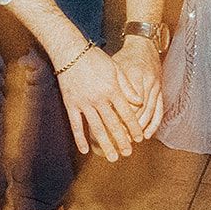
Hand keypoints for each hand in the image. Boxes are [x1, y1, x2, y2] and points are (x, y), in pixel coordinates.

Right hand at [56, 46, 143, 161]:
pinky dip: (80, 138)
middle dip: (121, 140)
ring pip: (96, 128)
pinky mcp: (71, 104)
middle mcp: (99, 99)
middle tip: (128, 153)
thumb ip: (127, 86)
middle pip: (113, 124)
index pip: (126, 113)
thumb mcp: (115, 68)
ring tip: (112, 157)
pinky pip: (76, 124)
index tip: (139, 139)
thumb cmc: (95, 58)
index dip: (134, 127)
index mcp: (112, 90)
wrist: (70, 52)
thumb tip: (140, 101)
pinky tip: (85, 150)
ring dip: (105, 144)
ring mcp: (84, 103)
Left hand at [111, 36, 164, 140]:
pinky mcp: (161, 90)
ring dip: (142, 128)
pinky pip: (159, 110)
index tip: (111, 130)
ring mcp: (156, 87)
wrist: (144, 44)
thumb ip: (113, 85)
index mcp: (134, 75)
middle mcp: (147, 81)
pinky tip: (148, 134)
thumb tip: (103, 105)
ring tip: (132, 140)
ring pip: (150, 112)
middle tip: (121, 141)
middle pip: (140, 110)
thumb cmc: (125, 56)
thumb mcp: (114, 66)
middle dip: (131, 127)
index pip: (128, 102)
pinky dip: (154, 123)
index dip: (121, 117)